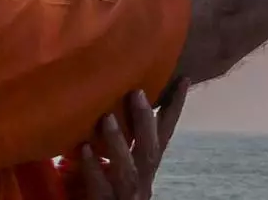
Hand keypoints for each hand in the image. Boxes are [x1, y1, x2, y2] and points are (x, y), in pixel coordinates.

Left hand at [77, 80, 188, 199]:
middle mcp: (143, 181)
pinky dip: (93, 169)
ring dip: (118, 143)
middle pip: (151, 149)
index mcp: (147, 168)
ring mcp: (128, 196)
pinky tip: (84, 150)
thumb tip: (114, 105)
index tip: (183, 79)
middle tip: (136, 91)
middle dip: (145, 121)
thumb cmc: (111, 195)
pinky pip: (101, 189)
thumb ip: (123, 145)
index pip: (165, 135)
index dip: (174, 109)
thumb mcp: (122, 168)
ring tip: (107, 117)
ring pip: (129, 170)